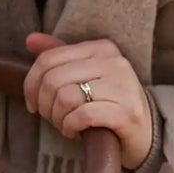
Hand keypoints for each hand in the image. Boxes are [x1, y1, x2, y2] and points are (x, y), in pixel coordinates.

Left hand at [22, 32, 153, 169]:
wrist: (143, 132)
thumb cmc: (106, 103)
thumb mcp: (83, 76)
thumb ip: (58, 57)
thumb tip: (30, 39)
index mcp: (101, 48)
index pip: (48, 59)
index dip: (31, 85)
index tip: (33, 104)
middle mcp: (115, 62)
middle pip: (53, 80)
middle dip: (44, 104)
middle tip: (52, 117)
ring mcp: (124, 87)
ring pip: (65, 97)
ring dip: (57, 118)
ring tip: (66, 123)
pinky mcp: (127, 112)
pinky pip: (81, 115)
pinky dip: (70, 127)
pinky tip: (74, 131)